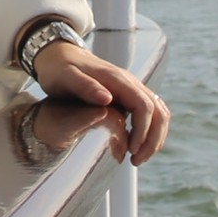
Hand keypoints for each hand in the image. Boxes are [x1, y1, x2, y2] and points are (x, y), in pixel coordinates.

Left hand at [32, 39, 167, 163]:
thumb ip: (85, 86)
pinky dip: (148, 131)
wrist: (59, 56)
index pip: (144, 106)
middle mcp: (129, 83)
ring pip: (158, 112)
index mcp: (117, 79)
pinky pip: (149, 113)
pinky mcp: (128, 96)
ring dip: (153, 137)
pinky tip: (135, 145)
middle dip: (152, 139)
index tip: (131, 149)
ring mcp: (131, 89)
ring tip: (137, 158)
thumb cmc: (59, 68)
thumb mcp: (65, 77)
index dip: (143, 130)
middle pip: (158, 111)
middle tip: (137, 160)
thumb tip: (107, 99)